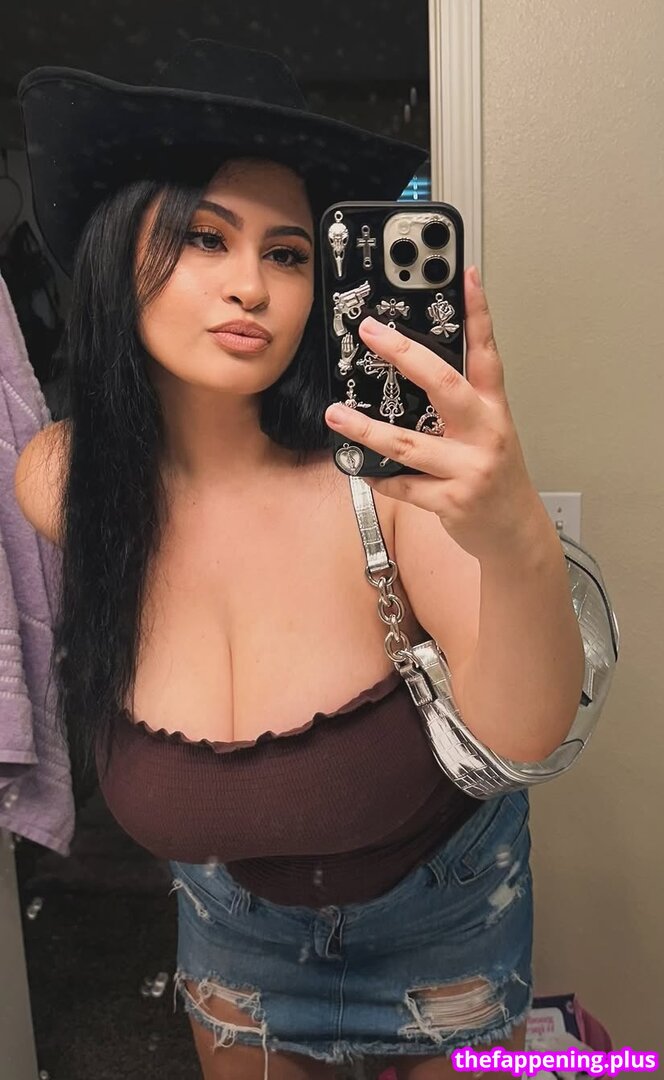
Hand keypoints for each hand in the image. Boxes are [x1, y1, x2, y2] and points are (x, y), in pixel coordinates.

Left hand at [324, 266, 544, 562]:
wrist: (515, 531)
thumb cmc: (496, 477)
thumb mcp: (488, 432)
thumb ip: (460, 404)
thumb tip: (412, 372)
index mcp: (493, 409)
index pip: (486, 352)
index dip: (478, 313)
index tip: (466, 275)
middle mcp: (485, 433)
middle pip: (444, 384)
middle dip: (405, 354)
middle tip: (371, 332)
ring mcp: (469, 468)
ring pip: (407, 444)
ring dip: (365, 430)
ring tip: (336, 414)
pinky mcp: (452, 501)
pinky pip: (403, 485)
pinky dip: (378, 477)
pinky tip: (359, 467)